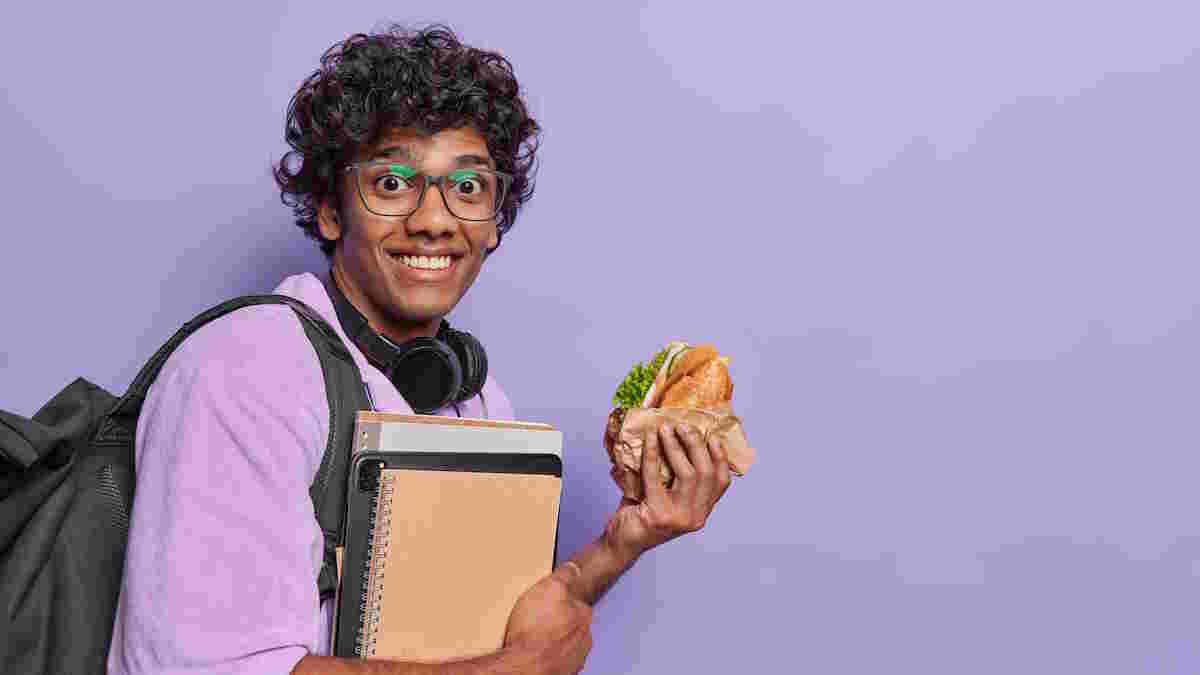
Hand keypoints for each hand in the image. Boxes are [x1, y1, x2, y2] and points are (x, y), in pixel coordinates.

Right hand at [503, 568, 593, 674]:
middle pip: (571, 625)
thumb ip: (565, 576)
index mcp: (584, 616)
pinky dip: (546, 656)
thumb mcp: (550, 588)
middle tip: (536, 619)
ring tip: (531, 637)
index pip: (577, 603)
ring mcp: (574, 659)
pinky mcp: (561, 673)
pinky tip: (532, 651)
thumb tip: (573, 568)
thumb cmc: (536, 631)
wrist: (524, 666)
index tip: (547, 601)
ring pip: (564, 644)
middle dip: (557, 622)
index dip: (560, 600)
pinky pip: (555, 660)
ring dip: (552, 640)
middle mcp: (584, 640)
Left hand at [603, 423, 732, 558]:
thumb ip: (676, 476)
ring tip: (665, 428)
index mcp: (701, 511)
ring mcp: (679, 518)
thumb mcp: (667, 496)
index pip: (722, 482)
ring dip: (675, 447)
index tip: (712, 436)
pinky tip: (649, 440)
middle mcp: (695, 517)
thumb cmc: (642, 515)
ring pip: (687, 474)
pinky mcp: (658, 516)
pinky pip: (656, 477)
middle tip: (683, 426)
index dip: (720, 457)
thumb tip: (677, 436)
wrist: (622, 543)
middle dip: (696, 445)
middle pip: (706, 474)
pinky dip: (652, 454)